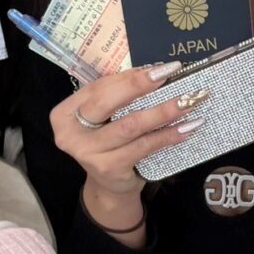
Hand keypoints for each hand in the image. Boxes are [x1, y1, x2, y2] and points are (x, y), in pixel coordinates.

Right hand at [50, 61, 206, 200]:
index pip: (98, 88)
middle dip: (140, 86)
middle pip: (107, 103)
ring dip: (162, 112)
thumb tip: (152, 70)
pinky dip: (167, 136)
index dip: (128, 76)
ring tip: (187, 103)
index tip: (158, 67)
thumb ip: (118, 96)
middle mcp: (70, 133)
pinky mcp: (109, 168)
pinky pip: (143, 146)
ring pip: (130, 125)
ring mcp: (88, 153)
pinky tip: (186, 128)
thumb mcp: (105, 118)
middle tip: (169, 74)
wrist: (108, 185)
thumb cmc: (108, 143)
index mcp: (65, 113)